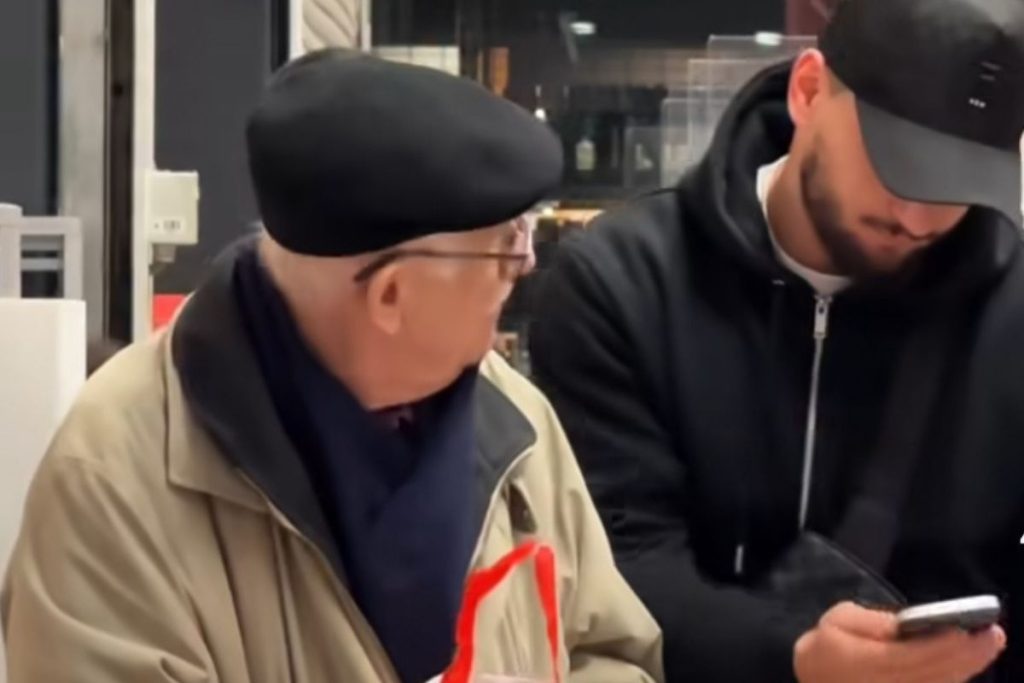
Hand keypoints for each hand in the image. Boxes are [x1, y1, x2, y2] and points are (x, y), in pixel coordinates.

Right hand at [794, 601, 1005, 682]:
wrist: (812, 681)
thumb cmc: (825, 646)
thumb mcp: (837, 619)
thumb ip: (873, 622)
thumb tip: (908, 625)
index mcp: (862, 664)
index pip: (910, 658)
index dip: (941, 646)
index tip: (967, 630)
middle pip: (933, 676)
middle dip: (966, 656)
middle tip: (993, 635)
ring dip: (965, 669)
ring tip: (985, 646)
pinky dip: (952, 679)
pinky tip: (965, 664)